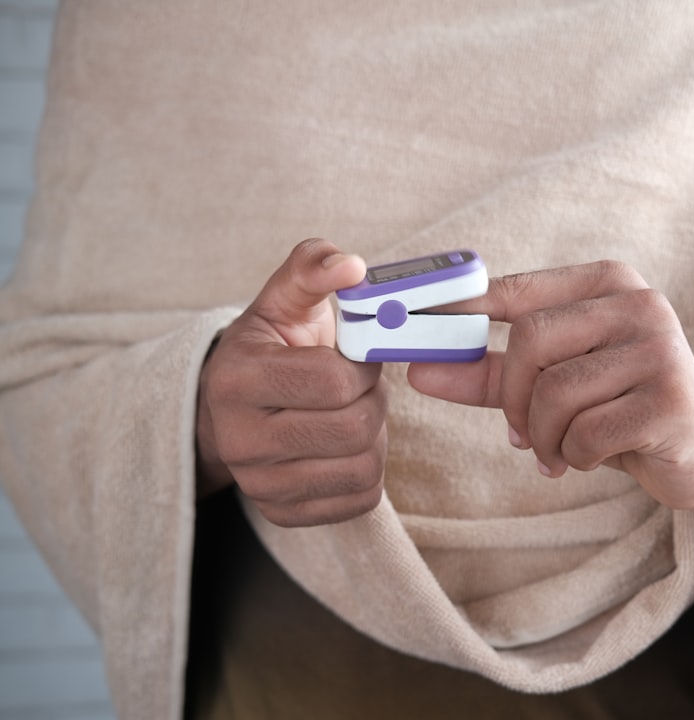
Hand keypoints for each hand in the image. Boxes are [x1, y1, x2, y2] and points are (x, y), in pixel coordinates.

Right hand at [196, 238, 388, 526]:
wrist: (231, 408)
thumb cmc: (269, 347)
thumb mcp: (282, 299)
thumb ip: (313, 267)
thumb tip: (352, 266)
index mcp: (236, 379)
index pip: (334, 381)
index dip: (363, 365)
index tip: (358, 356)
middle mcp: (239, 439)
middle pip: (353, 428)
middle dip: (372, 399)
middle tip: (361, 385)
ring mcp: (259, 484)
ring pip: (363, 467)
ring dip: (375, 434)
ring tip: (353, 412)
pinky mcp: (283, 513)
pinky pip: (360, 498)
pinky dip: (368, 468)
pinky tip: (347, 445)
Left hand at [407, 261, 693, 530]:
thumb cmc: (620, 407)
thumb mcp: (554, 383)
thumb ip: (490, 373)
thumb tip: (417, 369)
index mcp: (607, 283)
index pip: (515, 291)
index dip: (460, 312)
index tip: (413, 331)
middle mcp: (639, 303)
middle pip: (531, 341)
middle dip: (514, 400)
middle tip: (522, 434)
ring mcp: (660, 349)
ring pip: (556, 394)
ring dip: (546, 437)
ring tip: (563, 450)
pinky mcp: (671, 399)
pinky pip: (586, 433)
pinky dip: (575, 455)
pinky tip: (594, 456)